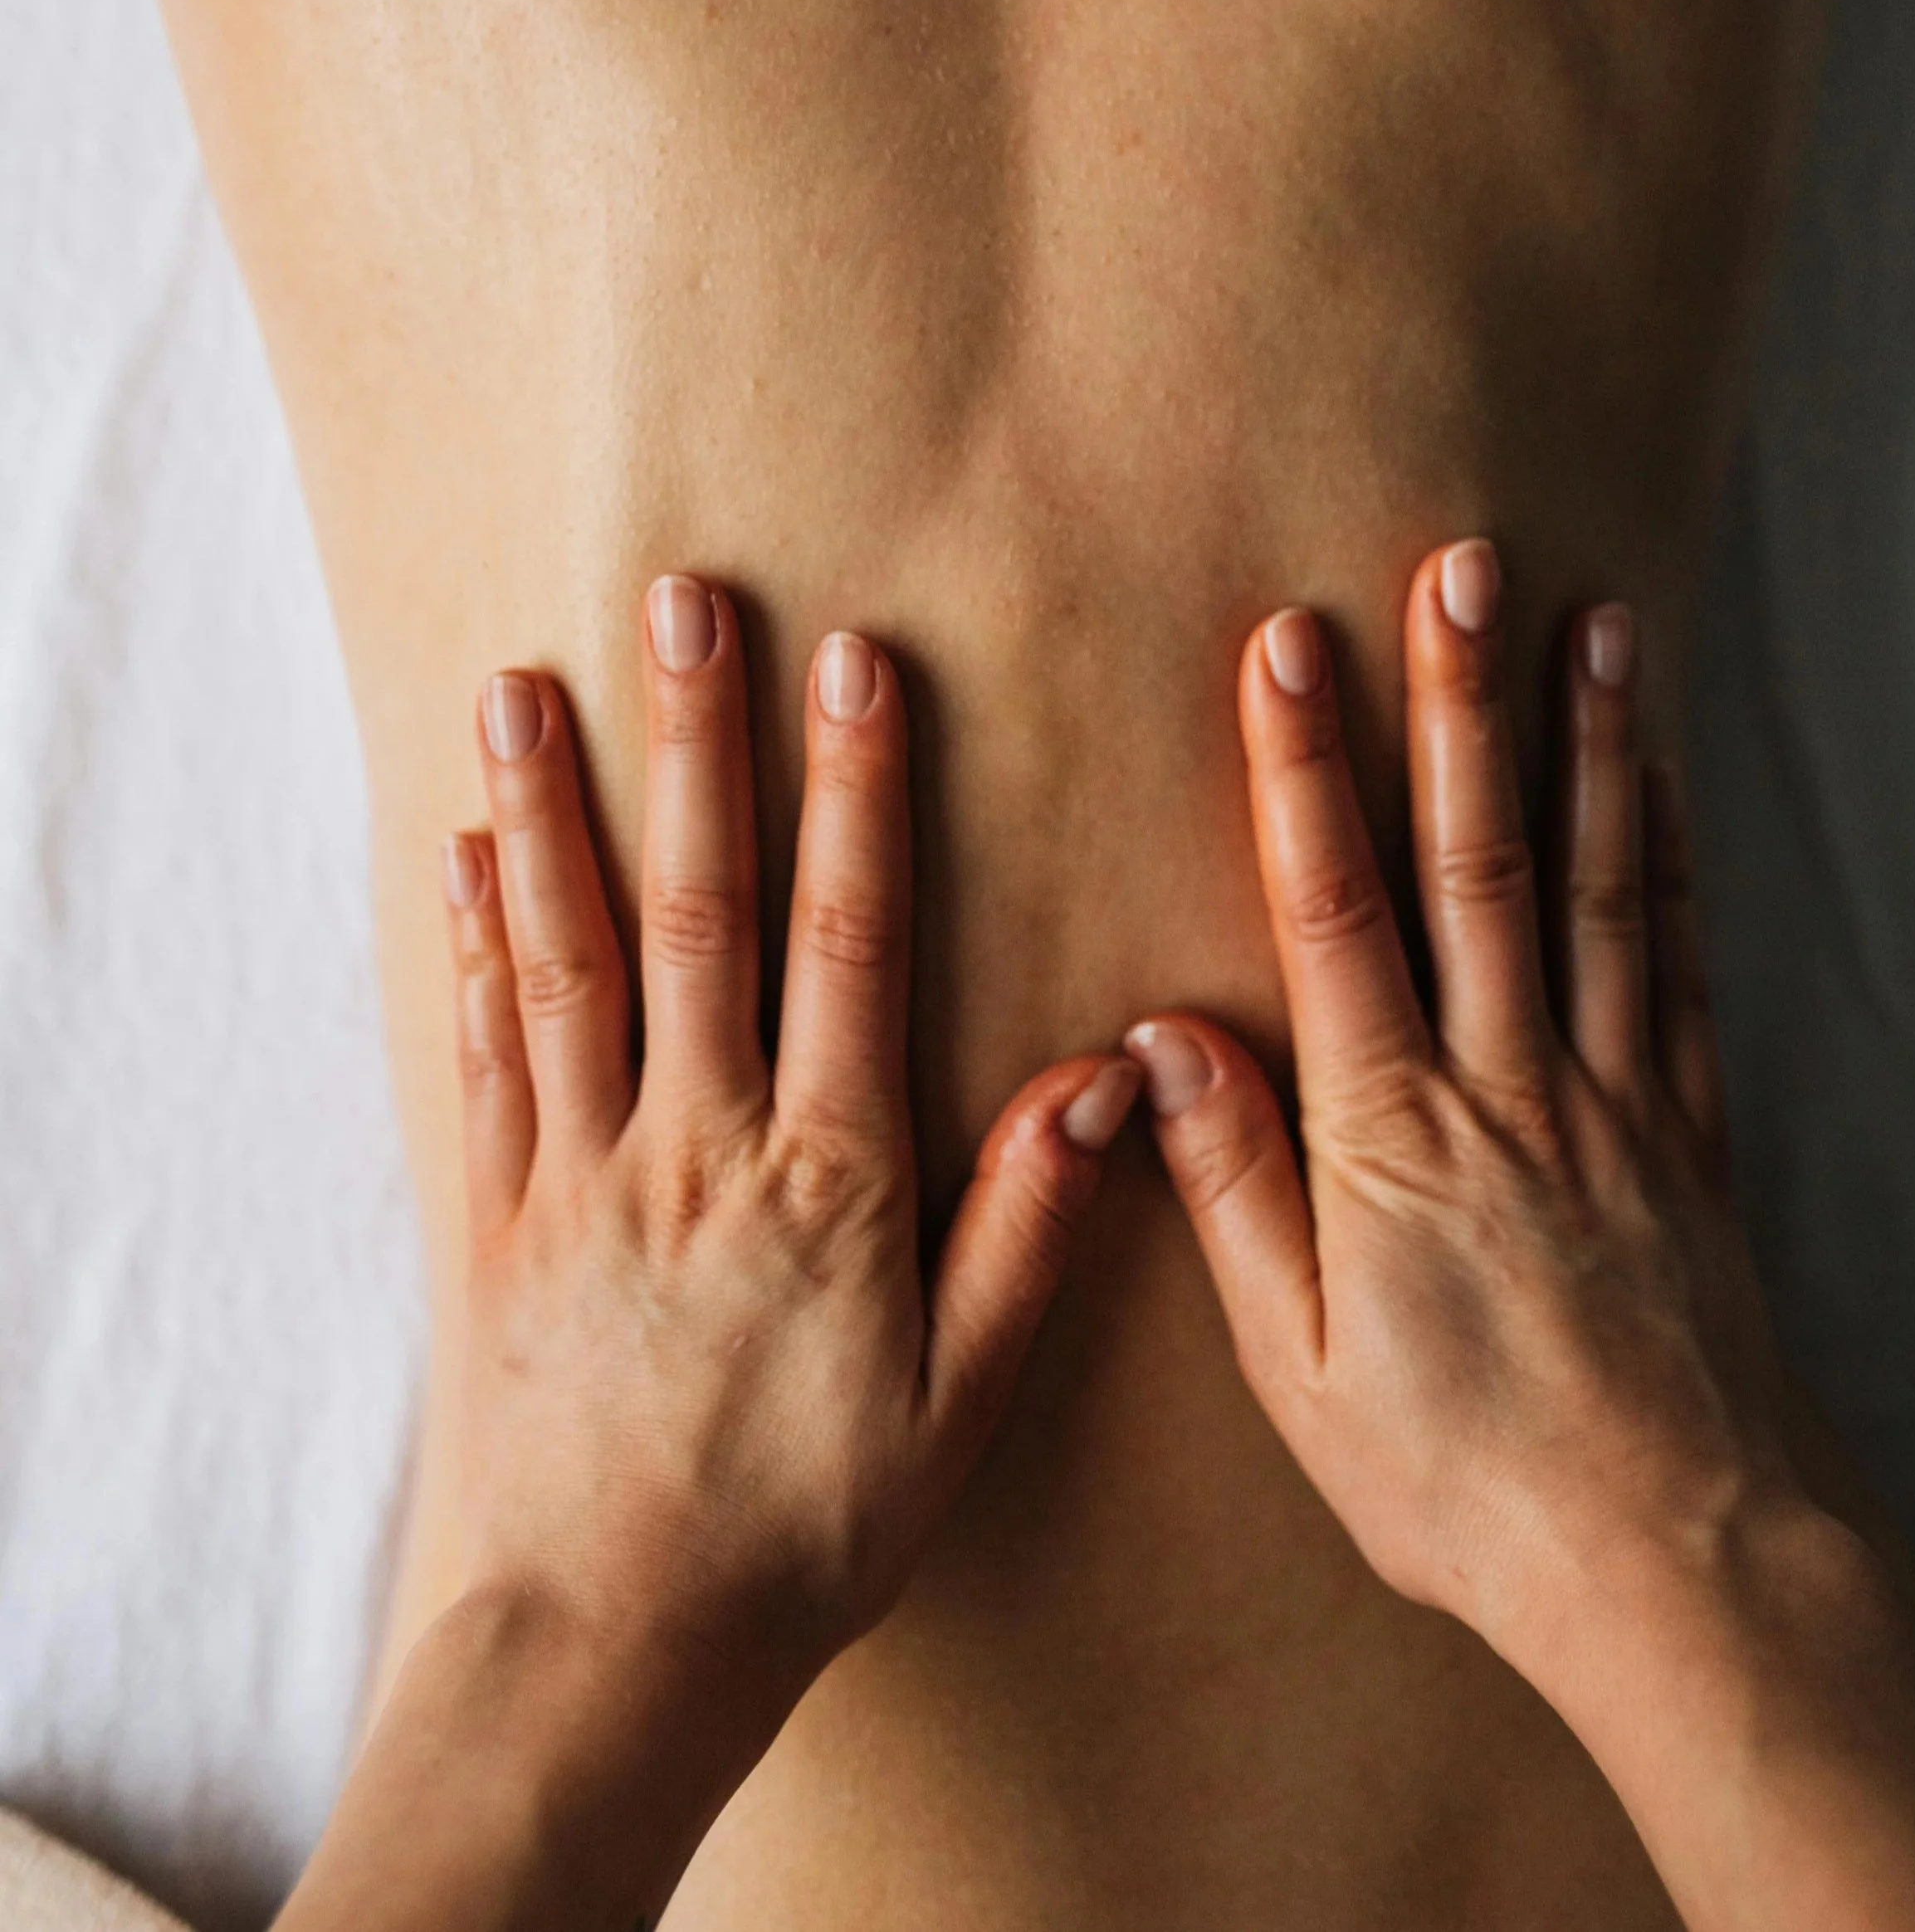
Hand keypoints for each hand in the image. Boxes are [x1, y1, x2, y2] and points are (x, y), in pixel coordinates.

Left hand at [440, 578, 1140, 1739]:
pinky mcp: (499, 1219)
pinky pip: (487, 1054)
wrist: (609, 1648)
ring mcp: (582, 1172)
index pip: (847, 941)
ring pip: (568, 956)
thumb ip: (1029, 1229)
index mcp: (824, 1174)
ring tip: (522, 683)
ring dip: (550, 810)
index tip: (856, 664)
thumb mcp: (959, 1402)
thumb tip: (1109, 1075)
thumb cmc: (802, 1530)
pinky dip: (476, 944)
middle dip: (697, 745)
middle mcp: (695, 1143)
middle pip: (698, 907)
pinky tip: (467, 852)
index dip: (855, 793)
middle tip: (684, 603)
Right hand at [1125, 542, 1799, 1677]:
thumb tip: (1155, 1034)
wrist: (1677, 1557)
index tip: (1286, 643)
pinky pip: (1680, 963)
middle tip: (1454, 566)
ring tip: (1588, 619)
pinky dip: (1672, 854)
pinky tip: (1660, 774)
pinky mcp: (1687, 1128)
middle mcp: (1509, 1083)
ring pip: (1597, 884)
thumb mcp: (1303, 1366)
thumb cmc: (1466, 1480)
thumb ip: (1232, 1186)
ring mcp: (1612, 1094)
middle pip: (1478, 859)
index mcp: (1394, 1134)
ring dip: (1586, 743)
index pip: (1337, 911)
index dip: (1305, 768)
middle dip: (1457, 702)